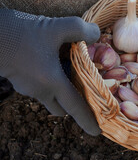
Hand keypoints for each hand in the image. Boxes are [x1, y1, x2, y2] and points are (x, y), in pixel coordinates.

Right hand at [0, 9, 100, 135]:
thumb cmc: (21, 32)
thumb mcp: (58, 27)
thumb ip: (82, 30)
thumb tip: (96, 35)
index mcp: (53, 83)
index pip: (75, 108)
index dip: (88, 121)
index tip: (97, 132)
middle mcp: (40, 90)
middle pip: (63, 108)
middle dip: (75, 106)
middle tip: (88, 94)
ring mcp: (27, 87)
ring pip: (50, 98)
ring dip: (62, 92)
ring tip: (73, 72)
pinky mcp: (19, 79)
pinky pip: (40, 88)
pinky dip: (51, 82)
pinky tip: (54, 61)